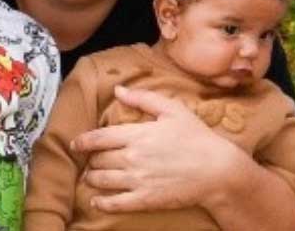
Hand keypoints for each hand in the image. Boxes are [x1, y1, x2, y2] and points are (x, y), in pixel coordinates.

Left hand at [70, 85, 252, 214]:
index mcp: (137, 134)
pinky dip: (101, 202)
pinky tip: (97, 200)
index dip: (83, 141)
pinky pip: (114, 203)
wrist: (217, 170)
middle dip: (91, 160)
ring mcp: (137, 180)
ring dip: (92, 179)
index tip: (76, 144)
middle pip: (98, 160)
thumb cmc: (197, 138)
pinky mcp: (144, 200)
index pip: (99, 138)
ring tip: (92, 178)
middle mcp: (132, 157)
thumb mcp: (173, 110)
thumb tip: (118, 90)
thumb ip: (143, 98)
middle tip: (91, 161)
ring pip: (102, 181)